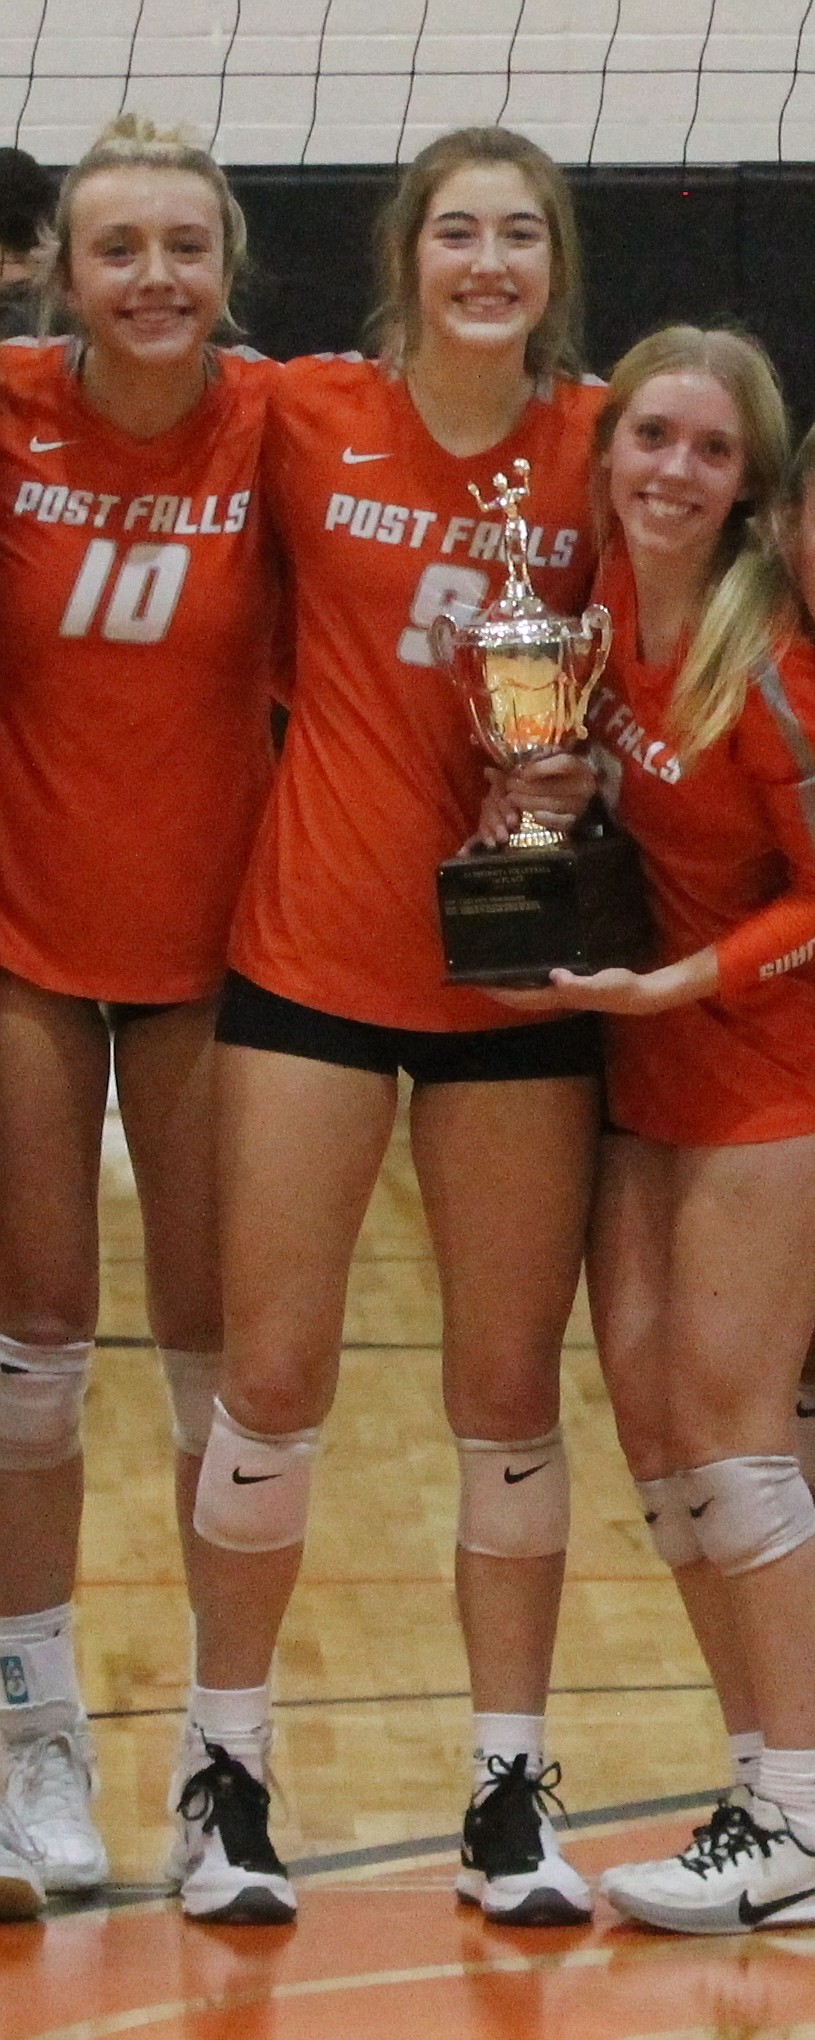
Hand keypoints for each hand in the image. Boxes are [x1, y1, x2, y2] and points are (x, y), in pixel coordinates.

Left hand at [476, 752, 596, 847]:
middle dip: (527, 788)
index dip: (540, 769)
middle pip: (553, 787)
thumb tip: (488, 772)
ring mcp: (581, 804)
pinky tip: (532, 814)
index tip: (521, 772)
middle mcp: (585, 785)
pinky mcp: (575, 820)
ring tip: (512, 798)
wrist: (577, 785)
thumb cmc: (555, 769)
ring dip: (529, 803)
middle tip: (509, 786)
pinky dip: (544, 818)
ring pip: (553, 805)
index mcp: (580, 764)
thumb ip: (521, 763)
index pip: (563, 764)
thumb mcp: (543, 759)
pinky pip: (560, 822)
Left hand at [487, 947, 719, 1014]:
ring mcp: (563, 992)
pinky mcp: (572, 985)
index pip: (520, 997)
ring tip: (495, 966)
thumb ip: (578, 983)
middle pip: (518, 995)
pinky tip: (527, 962)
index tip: (476, 980)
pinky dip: (529, 975)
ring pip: (528, 989)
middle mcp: (556, 996)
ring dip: (511, 981)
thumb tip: (554, 977)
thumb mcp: (601, 983)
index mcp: (557, 996)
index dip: (498, 991)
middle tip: (477, 971)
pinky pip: (542, 981)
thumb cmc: (620, 988)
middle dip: (497, 987)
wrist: (640, 995)